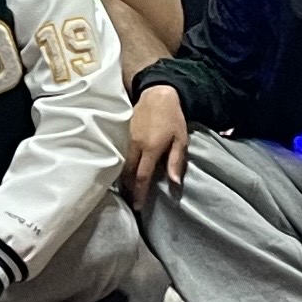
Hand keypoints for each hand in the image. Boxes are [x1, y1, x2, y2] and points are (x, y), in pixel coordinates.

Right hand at [124, 83, 191, 198]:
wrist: (158, 94)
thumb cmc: (173, 118)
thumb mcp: (181, 139)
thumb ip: (176, 161)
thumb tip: (174, 184)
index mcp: (151, 148)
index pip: (142, 176)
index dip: (139, 193)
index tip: (138, 207)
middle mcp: (136, 145)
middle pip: (127, 173)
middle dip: (128, 189)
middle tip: (130, 202)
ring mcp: (127, 138)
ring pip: (121, 164)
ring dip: (123, 179)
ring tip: (126, 191)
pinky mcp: (122, 133)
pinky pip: (120, 154)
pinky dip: (120, 166)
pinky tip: (123, 172)